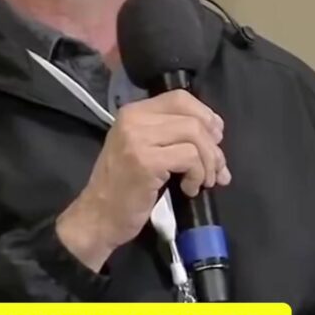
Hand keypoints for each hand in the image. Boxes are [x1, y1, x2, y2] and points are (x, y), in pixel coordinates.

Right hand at [56, 90, 229, 269]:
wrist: (98, 216)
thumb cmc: (124, 188)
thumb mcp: (144, 150)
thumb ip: (172, 136)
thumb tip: (216, 136)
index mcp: (133, 112)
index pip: (180, 97)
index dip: (205, 115)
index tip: (215, 139)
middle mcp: (134, 119)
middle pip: (192, 118)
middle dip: (213, 146)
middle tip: (215, 169)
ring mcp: (138, 139)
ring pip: (194, 135)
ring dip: (209, 162)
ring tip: (204, 181)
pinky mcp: (145, 161)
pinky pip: (189, 157)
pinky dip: (197, 175)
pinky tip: (189, 189)